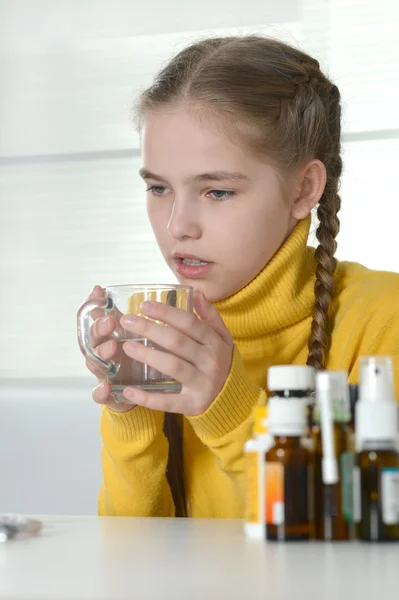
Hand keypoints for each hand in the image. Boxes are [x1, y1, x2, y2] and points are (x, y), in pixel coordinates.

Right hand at [85, 285, 134, 413]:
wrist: (137, 391)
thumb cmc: (133, 357)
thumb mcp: (132, 333)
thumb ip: (127, 313)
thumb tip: (124, 289)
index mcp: (106, 337)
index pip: (94, 318)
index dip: (93, 304)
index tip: (98, 291)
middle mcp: (100, 353)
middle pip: (93, 339)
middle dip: (100, 329)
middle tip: (110, 322)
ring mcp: (102, 373)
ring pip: (95, 363)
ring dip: (102, 355)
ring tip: (111, 348)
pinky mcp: (108, 394)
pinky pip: (99, 394)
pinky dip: (100, 392)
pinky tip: (105, 387)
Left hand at [119, 288, 233, 415]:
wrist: (234, 398)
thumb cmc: (221, 362)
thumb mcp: (222, 338)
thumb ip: (210, 316)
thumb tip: (197, 293)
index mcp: (215, 343)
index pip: (190, 323)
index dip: (166, 312)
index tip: (144, 306)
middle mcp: (211, 362)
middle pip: (177, 342)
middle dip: (150, 329)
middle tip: (127, 322)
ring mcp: (203, 385)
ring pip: (173, 366)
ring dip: (148, 355)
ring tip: (127, 347)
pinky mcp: (194, 405)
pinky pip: (168, 402)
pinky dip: (147, 398)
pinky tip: (129, 391)